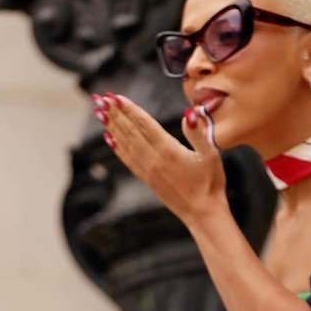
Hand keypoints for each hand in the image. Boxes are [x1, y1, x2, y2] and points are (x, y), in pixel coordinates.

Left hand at [92, 93, 226, 230]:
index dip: (129, 109)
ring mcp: (148, 171)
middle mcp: (154, 160)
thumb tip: (188, 112)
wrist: (203, 214)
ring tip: (99, 113)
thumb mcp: (210, 155)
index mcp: (168, 150)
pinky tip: (110, 139)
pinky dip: (117, 148)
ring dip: (112, 127)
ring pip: (125, 145)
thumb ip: (198, 132)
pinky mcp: (147, 180)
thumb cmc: (210, 184)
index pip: (144, 124)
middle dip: (115, 114)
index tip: (114, 96)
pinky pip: (128, 160)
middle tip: (100, 99)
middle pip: (130, 132)